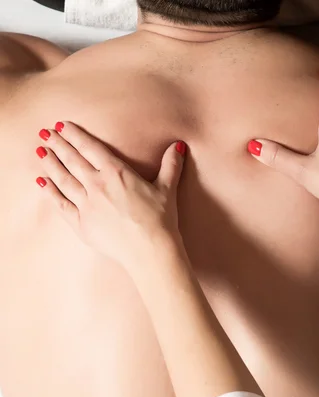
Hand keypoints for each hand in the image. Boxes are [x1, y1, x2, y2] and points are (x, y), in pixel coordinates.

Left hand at [35, 121, 185, 267]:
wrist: (150, 250)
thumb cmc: (160, 220)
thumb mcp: (167, 189)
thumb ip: (170, 165)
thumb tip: (178, 146)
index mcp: (116, 173)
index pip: (90, 148)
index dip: (75, 135)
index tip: (62, 126)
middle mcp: (97, 185)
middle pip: (72, 160)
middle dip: (57, 145)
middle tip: (44, 133)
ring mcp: (87, 205)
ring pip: (63, 179)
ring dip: (51, 164)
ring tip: (40, 152)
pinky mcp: (82, 224)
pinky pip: (61, 205)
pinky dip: (50, 193)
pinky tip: (42, 183)